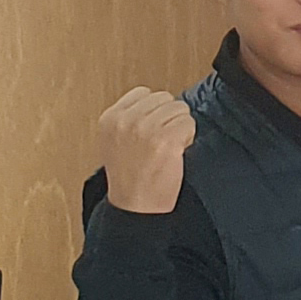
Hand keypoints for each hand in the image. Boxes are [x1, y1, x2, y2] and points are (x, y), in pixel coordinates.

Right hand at [96, 87, 196, 214]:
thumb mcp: (114, 141)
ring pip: (179, 108)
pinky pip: (189, 124)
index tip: (152, 130)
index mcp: (110, 118)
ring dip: (180, 127)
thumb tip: (156, 102)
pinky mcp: (166, 140)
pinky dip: (188, 137)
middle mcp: (126, 120)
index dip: (154, 111)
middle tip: (161, 142)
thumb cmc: (130, 178)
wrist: (136, 207)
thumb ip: (129, 118)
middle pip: (165, 98)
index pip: (143, 93)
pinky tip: (177, 153)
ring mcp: (146, 129)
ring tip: (168, 148)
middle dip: (168, 118)